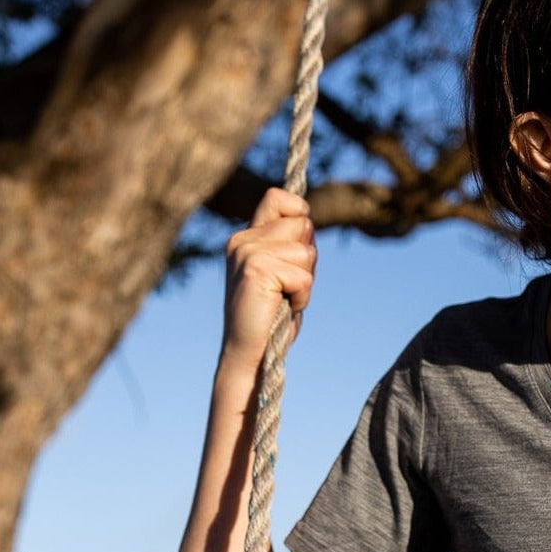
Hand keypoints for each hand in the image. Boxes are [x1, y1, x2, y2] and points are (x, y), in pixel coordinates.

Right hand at [221, 188, 316, 370]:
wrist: (250, 354)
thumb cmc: (271, 317)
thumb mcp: (283, 272)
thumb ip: (292, 245)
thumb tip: (309, 219)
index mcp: (246, 237)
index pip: (278, 197)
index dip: (300, 213)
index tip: (301, 243)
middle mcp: (242, 240)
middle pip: (303, 224)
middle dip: (308, 258)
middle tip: (289, 286)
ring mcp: (247, 253)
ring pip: (306, 251)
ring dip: (306, 280)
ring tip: (284, 298)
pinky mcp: (256, 271)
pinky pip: (304, 277)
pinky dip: (302, 297)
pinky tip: (283, 307)